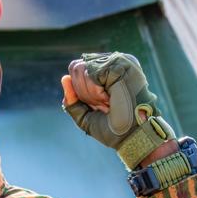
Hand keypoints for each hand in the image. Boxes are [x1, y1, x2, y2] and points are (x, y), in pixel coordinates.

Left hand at [61, 52, 174, 169]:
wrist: (132, 136)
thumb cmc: (114, 129)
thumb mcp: (85, 117)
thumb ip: (72, 100)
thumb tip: (64, 78)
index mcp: (107, 72)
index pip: (76, 70)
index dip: (80, 92)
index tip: (100, 107)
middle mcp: (113, 63)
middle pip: (76, 68)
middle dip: (83, 92)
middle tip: (105, 105)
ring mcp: (118, 61)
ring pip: (81, 69)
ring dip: (89, 93)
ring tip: (109, 102)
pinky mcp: (120, 64)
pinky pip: (90, 73)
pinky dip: (95, 92)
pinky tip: (110, 98)